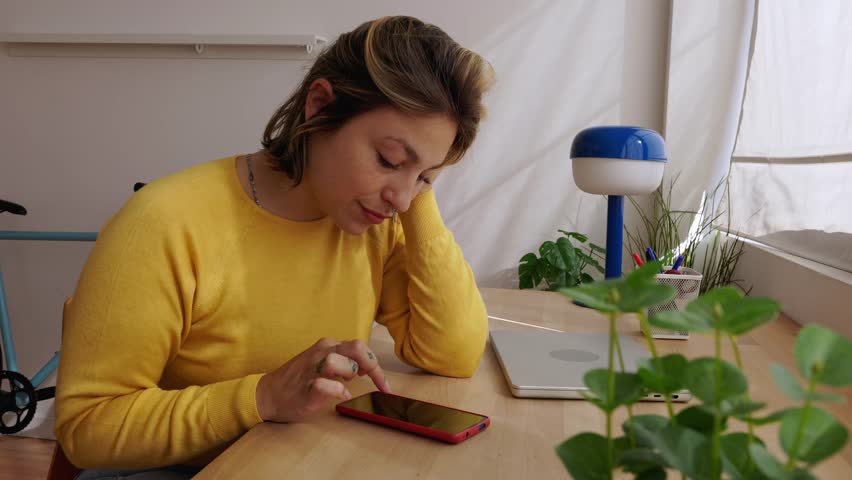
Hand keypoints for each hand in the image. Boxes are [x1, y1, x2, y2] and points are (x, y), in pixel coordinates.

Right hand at [255, 337, 390, 422]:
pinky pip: (325, 385)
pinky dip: (337, 390)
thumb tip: (366, 368)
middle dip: (370, 365)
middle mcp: (321, 352)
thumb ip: (343, 361)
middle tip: (370, 381)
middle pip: (356, 348)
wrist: (269, 394)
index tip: (384, 385)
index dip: (376, 365)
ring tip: (346, 384)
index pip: (360, 348)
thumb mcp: (323, 363)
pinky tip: (341, 396)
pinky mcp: (306, 387)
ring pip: (339, 361)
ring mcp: (312, 369)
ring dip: (349, 373)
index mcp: (328, 346)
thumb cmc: (300, 381)